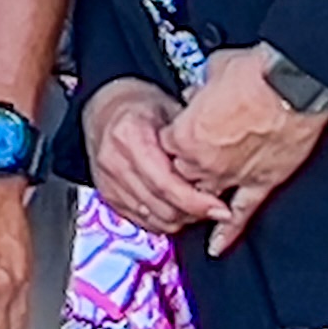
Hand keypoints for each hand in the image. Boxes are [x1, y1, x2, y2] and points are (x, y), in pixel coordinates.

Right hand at [81, 78, 225, 236]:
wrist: (107, 110)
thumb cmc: (142, 108)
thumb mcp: (171, 110)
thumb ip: (191, 141)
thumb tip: (220, 171)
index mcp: (129, 136)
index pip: (165, 183)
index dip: (196, 202)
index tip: (221, 209)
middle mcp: (114, 160)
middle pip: (161, 206)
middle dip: (193, 213)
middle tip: (216, 208)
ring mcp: (108, 180)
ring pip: (154, 218)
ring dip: (180, 219)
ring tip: (198, 207)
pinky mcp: (108, 195)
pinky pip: (142, 221)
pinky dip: (164, 221)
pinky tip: (177, 209)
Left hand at [159, 48, 324, 255]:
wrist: (292, 84)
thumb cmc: (252, 74)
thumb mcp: (211, 74)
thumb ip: (198, 92)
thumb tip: (197, 95)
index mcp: (185, 135)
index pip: (163, 147)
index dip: (170, 140)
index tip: (176, 133)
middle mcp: (204, 162)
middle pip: (180, 175)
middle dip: (182, 167)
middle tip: (190, 158)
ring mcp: (233, 176)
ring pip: (205, 196)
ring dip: (200, 195)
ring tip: (198, 197)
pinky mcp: (263, 183)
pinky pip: (241, 213)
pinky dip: (228, 231)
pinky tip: (216, 245)